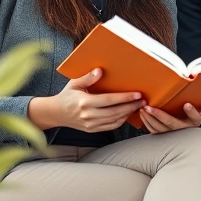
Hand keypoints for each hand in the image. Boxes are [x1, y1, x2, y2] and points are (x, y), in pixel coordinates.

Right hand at [30, 68, 144, 132]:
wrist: (56, 114)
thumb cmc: (67, 96)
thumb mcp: (74, 84)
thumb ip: (87, 77)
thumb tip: (100, 70)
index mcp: (84, 103)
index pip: (109, 100)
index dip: (125, 97)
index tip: (137, 94)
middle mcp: (88, 115)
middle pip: (115, 112)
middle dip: (131, 106)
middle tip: (144, 100)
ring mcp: (91, 125)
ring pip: (115, 120)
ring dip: (128, 113)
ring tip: (139, 106)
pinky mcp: (92, 130)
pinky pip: (111, 126)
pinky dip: (121, 121)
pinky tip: (128, 113)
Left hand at [139, 104, 200, 133]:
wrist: (190, 124)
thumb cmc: (194, 112)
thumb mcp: (200, 106)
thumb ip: (199, 98)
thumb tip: (197, 83)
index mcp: (195, 120)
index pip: (195, 117)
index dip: (191, 112)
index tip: (187, 105)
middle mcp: (184, 128)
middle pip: (171, 123)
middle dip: (159, 115)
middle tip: (149, 107)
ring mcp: (174, 133)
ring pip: (160, 128)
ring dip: (150, 119)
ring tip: (144, 109)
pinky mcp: (165, 135)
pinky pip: (154, 131)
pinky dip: (147, 123)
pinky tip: (143, 115)